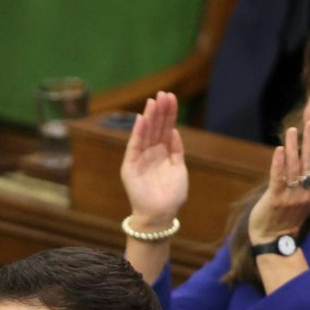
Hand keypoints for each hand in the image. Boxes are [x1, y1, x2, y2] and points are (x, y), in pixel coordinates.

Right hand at [120, 91, 187, 228]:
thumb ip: (176, 150)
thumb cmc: (171, 196)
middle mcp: (150, 152)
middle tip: (163, 94)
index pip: (165, 129)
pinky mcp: (130, 166)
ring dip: (149, 117)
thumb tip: (174, 131)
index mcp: (163, 153)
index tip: (171, 98)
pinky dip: (137, 133)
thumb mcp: (179, 168)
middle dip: (159, 111)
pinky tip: (141, 120)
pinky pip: (134, 147)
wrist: (160, 215)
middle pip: (155, 127)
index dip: (168, 114)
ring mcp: (140, 158)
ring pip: (145, 134)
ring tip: (153, 101)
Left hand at [247, 120, 309, 243]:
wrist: (274, 241)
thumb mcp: (304, 200)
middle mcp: (306, 193)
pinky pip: (278, 178)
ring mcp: (291, 196)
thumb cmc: (287, 218)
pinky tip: (280, 149)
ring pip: (294, 167)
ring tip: (292, 131)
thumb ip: (308, 183)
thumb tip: (308, 162)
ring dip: (294, 147)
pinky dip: (279, 163)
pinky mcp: (276, 199)